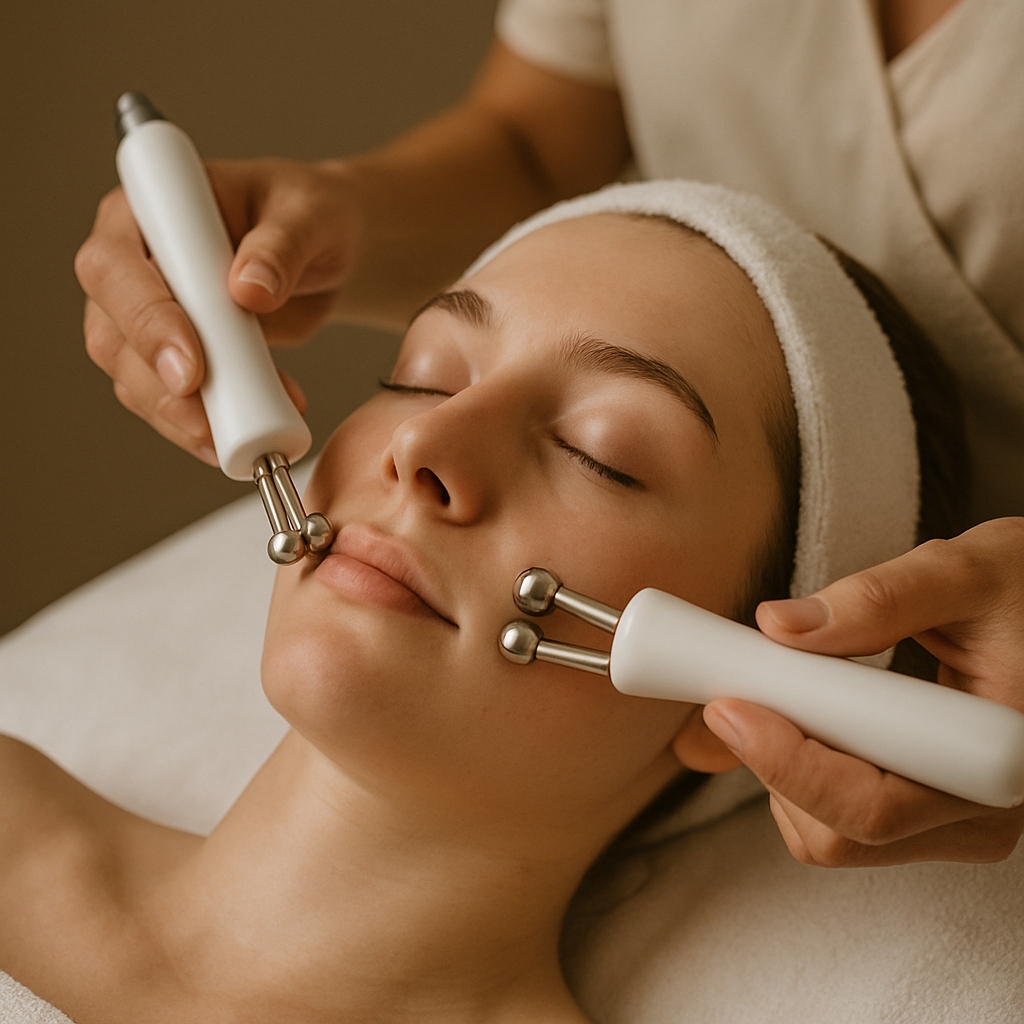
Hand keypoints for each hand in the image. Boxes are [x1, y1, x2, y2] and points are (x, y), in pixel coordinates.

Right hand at [75, 158, 358, 462]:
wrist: (324, 252)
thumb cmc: (309, 217)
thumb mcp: (312, 215)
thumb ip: (283, 246)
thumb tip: (249, 287)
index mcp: (151, 210)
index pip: (115, 266)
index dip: (145, 321)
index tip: (190, 368)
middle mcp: (134, 263)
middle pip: (112, 335)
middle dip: (158, 387)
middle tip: (210, 424)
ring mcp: (147, 315)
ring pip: (135, 379)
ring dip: (185, 417)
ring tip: (252, 429)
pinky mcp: (172, 357)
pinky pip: (170, 403)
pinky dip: (205, 426)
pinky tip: (247, 430)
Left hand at [696, 518, 1023, 865]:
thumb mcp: (967, 574)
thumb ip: (880, 598)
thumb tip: (781, 627)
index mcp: (996, 761)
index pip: (872, 806)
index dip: (788, 762)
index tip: (729, 707)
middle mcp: (977, 814)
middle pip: (835, 830)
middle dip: (771, 758)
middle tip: (732, 687)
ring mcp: (947, 823)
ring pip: (823, 831)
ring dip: (779, 761)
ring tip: (783, 686)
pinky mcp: (920, 814)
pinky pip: (830, 814)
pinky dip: (793, 765)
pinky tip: (801, 708)